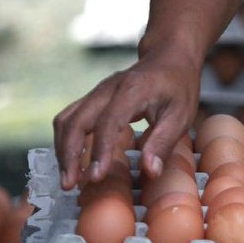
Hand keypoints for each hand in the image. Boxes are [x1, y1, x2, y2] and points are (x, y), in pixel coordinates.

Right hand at [52, 49, 200, 189]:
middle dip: (69, 155)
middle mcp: (108, 89)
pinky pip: (70, 119)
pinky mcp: (92, 99)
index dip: (99, 151)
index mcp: (132, 90)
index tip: (95, 178)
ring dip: (62, 150)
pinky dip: (66, 142)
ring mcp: (96, 92)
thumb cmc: (178, 86)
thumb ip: (163, 142)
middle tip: (69, 185)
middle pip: (76, 121)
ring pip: (66, 120)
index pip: (108, 122)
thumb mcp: (181, 115)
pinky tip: (72, 163)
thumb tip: (149, 171)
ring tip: (68, 179)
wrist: (169, 57)